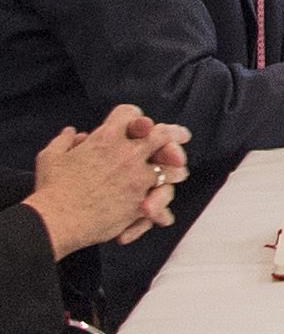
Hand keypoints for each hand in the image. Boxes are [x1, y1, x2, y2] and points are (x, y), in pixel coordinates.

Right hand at [21, 106, 190, 257]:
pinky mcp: (141, 201)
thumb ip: (65, 141)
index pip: (130, 114)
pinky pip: (161, 198)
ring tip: (179, 170)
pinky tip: (165, 200)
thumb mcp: (51, 156)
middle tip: (182, 136)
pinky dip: (164, 202)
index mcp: (106, 138)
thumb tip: (72, 132)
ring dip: (175, 168)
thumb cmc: (51, 188)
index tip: (142, 123)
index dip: (134, 117)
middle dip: (174, 134)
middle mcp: (128, 154)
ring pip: (171, 167)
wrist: (56, 220)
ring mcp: (138, 177)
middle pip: (162, 135)